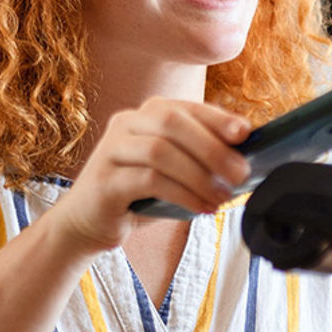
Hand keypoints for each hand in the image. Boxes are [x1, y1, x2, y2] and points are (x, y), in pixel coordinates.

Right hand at [47, 98, 251, 252]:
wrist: (87, 223)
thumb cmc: (137, 196)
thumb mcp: (173, 172)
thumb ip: (198, 159)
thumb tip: (243, 161)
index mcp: (145, 114)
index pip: (186, 108)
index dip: (217, 118)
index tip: (245, 133)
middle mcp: (126, 124)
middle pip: (173, 123)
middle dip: (212, 148)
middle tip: (240, 174)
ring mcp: (111, 149)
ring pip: (161, 151)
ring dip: (199, 175)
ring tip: (222, 197)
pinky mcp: (104, 180)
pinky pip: (149, 180)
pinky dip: (182, 194)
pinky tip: (200, 208)